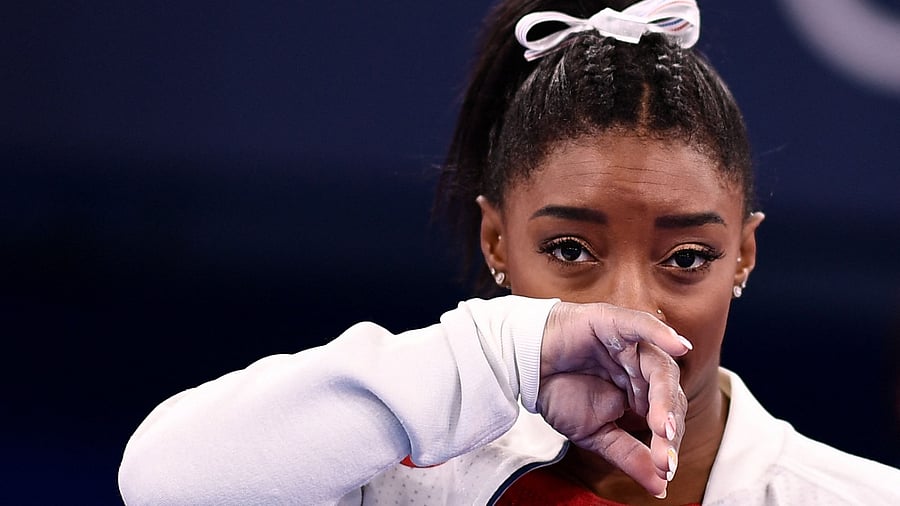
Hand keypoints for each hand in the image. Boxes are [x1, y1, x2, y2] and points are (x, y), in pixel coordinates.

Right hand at [537, 302, 689, 497]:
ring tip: (662, 426)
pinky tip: (679, 346)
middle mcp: (641, 367)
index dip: (667, 443)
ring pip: (659, 367)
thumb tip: (661, 487)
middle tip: (664, 455)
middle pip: (668, 394)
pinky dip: (661, 333)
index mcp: (642, 392)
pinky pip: (642, 326)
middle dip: (667, 426)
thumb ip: (630, 455)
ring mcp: (631, 344)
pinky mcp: (613, 322)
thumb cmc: (558, 392)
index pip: (667, 417)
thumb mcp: (596, 433)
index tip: (665, 470)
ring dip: (664, 397)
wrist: (522, 367)